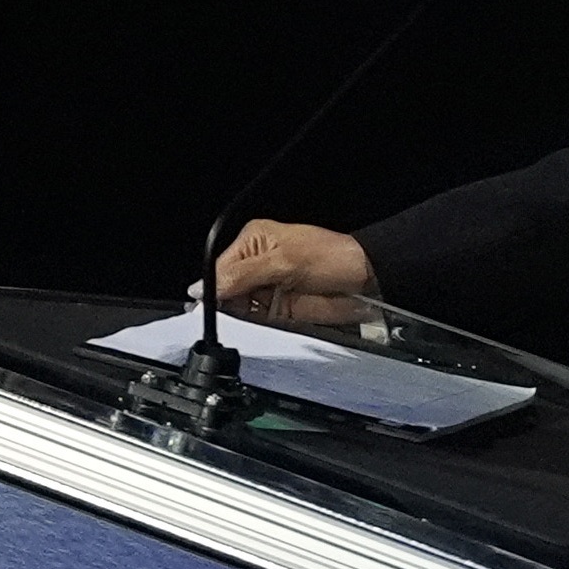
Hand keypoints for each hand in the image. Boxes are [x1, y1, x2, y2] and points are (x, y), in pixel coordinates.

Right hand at [209, 218, 375, 324]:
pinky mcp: (277, 309)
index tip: (211, 305)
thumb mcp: (282, 262)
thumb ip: (240, 276)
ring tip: (249, 317)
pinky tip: (257, 325)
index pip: (219, 269)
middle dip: (224, 303)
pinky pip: (255, 321)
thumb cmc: (332, 258)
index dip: (213, 288)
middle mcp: (256, 264)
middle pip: (224, 290)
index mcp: (253, 242)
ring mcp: (266, 288)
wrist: (366, 280)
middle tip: (230, 312)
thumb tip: (203, 288)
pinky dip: (252, 326)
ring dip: (238, 316)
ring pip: (237, 308)